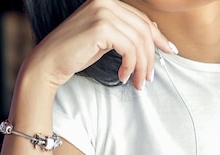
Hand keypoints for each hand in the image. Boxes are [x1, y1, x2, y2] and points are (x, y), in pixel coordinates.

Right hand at [22, 0, 176, 90]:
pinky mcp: (101, 27)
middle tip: (149, 78)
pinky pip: (129, 49)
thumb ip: (125, 33)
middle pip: (143, 30)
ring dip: (142, 66)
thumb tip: (155, 35)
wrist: (49, 63)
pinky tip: (124, 77)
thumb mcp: (105, 39)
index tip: (170, 51)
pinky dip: (131, 66)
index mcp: (106, 0)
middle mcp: (105, 1)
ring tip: (138, 82)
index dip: (159, 37)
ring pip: (139, 41)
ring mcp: (102, 11)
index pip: (141, 18)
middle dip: (151, 56)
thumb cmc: (75, 53)